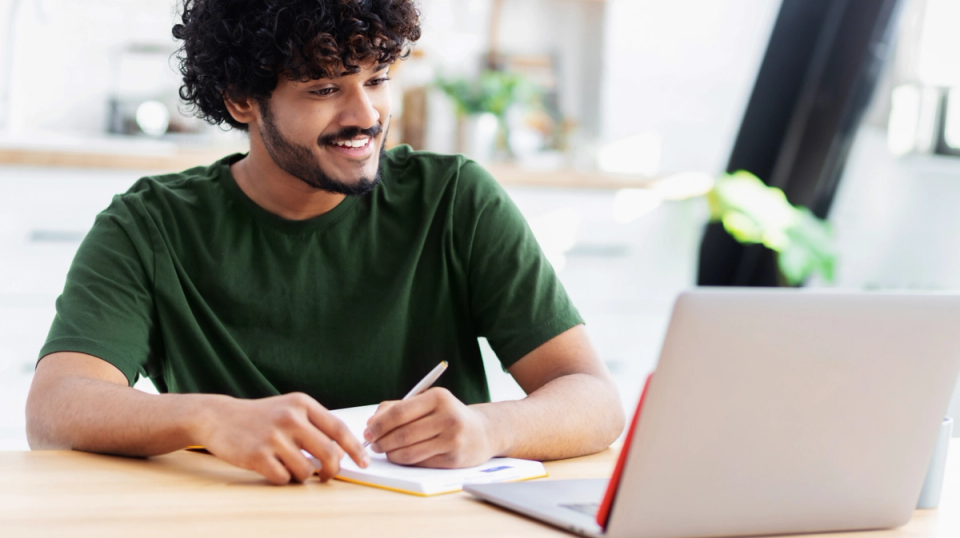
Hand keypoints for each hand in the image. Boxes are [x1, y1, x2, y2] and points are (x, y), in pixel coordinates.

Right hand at [194, 392, 368, 484]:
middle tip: (328, 475)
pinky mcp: (257, 455)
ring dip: (303, 476)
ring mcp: (273, 437)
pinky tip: (274, 467)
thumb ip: (316, 425)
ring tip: (291, 466)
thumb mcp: (290, 409)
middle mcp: (290, 418)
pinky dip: (283, 478)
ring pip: (306, 470)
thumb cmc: (261, 417)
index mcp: (302, 404)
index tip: (364, 462)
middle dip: (333, 470)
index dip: (355, 449)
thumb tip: (344, 451)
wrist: (219, 417)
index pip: (339, 429)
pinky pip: (283, 478)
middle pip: (329, 453)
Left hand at [363, 388, 496, 467]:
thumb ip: (398, 408)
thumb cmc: (448, 415)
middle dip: (382, 441)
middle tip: (373, 444)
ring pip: (409, 452)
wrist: (483, 432)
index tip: (368, 431)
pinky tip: (401, 456)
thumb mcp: (428, 402)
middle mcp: (448, 417)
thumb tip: (371, 423)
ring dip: (391, 454)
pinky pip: (420, 462)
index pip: (400, 413)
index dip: (379, 424)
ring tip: (385, 451)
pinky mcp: (454, 458)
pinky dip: (405, 461)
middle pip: (402, 434)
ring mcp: (452, 439)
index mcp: (439, 397)